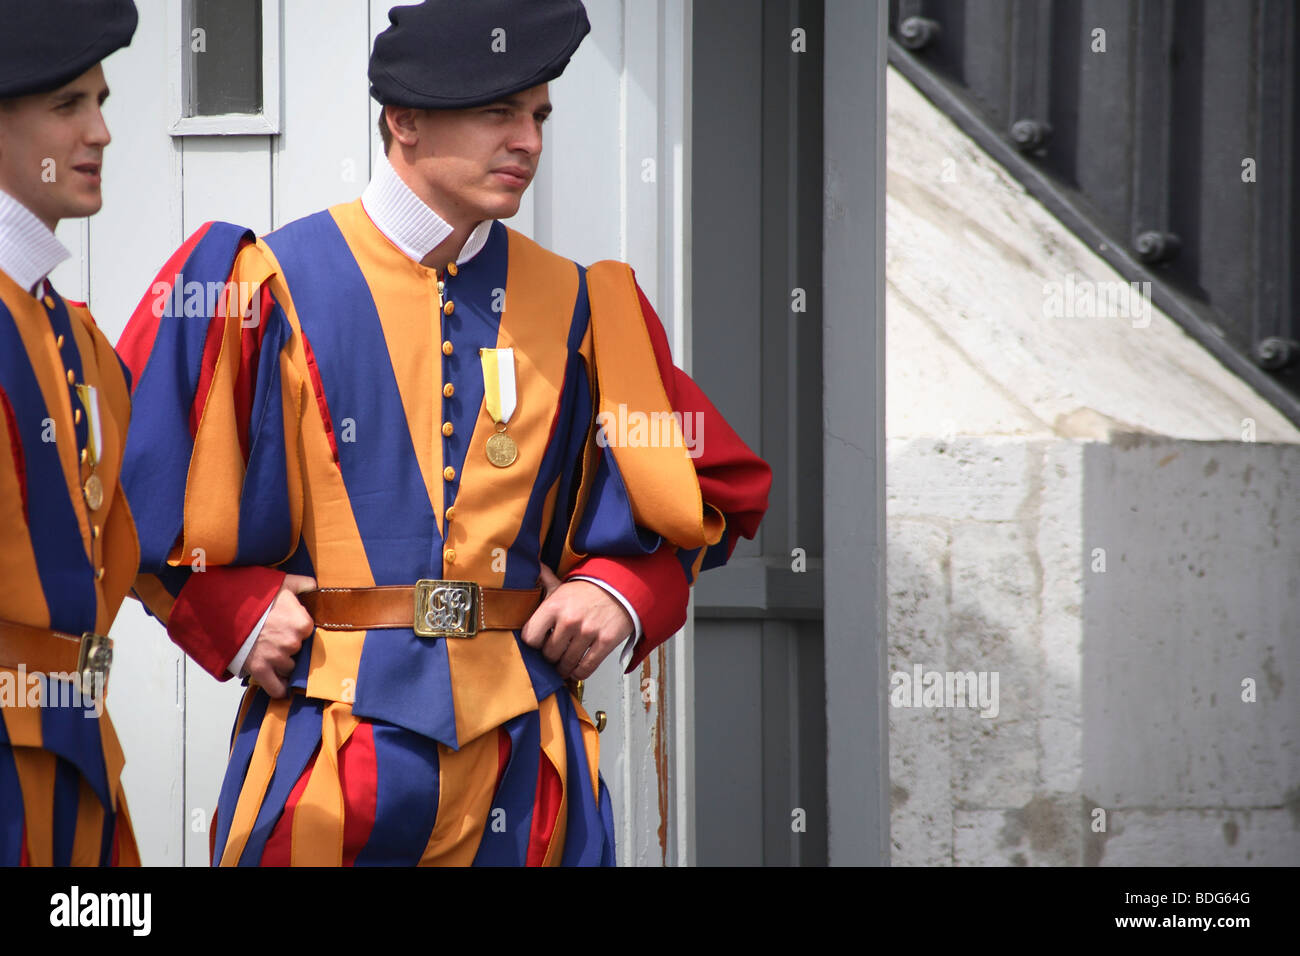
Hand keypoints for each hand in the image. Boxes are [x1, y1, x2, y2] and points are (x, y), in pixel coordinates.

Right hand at [243, 573, 316, 697]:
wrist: (223, 609)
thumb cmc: (254, 597)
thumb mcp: (283, 583)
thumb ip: (304, 584)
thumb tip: (316, 587)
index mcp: (302, 623)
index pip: (309, 633)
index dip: (299, 631)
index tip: (290, 627)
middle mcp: (292, 643)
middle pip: (300, 652)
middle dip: (291, 647)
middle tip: (277, 638)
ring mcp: (276, 657)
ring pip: (289, 668)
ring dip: (282, 664)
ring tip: (270, 652)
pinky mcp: (260, 670)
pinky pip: (277, 688)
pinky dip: (280, 689)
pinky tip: (281, 685)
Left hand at [520, 564, 633, 679]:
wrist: (622, 585)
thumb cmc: (590, 589)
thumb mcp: (564, 584)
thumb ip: (546, 581)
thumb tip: (533, 568)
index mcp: (554, 605)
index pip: (530, 637)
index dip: (533, 644)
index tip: (538, 643)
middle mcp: (569, 620)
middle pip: (548, 654)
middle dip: (550, 658)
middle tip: (554, 655)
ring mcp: (588, 632)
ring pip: (566, 664)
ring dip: (564, 668)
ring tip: (564, 665)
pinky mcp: (605, 641)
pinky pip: (586, 668)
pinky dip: (580, 673)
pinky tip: (578, 669)